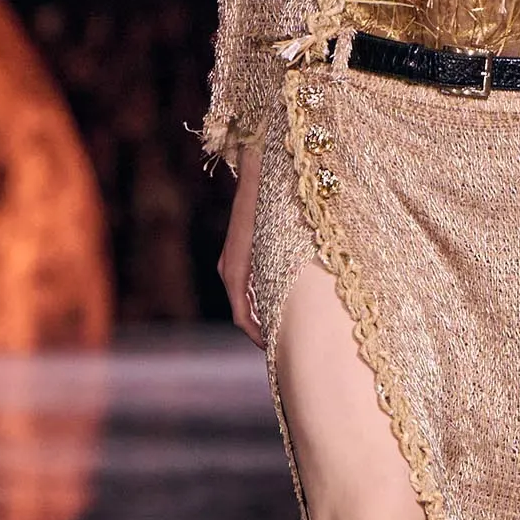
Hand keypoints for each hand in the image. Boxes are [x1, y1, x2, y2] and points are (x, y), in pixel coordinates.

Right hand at [217, 145, 264, 345]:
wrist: (260, 169)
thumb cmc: (274, 204)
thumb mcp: (281, 244)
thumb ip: (281, 275)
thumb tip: (289, 310)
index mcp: (236, 270)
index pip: (242, 316)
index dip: (258, 337)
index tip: (274, 351)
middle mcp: (229, 267)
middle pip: (242, 311)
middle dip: (261, 330)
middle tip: (284, 347)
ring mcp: (233, 260)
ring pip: (245, 298)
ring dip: (262, 315)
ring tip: (283, 330)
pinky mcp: (240, 252)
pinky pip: (248, 285)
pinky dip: (261, 299)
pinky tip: (280, 304)